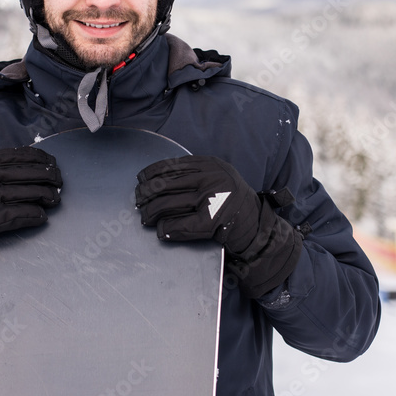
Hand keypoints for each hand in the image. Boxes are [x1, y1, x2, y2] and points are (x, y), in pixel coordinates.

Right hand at [0, 146, 61, 299]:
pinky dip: (34, 215)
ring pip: (27, 192)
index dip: (40, 158)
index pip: (19, 154)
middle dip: (48, 176)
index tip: (52, 162)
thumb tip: (34, 162)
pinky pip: (20, 214)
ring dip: (46, 196)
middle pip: (27, 172)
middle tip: (59, 181)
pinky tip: (42, 216)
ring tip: (55, 198)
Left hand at [135, 155, 301, 297]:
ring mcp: (213, 198)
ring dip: (151, 213)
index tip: (141, 180)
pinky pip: (180, 224)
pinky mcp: (212, 220)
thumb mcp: (217, 178)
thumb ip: (195, 173)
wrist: (257, 227)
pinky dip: (167, 229)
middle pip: (165, 184)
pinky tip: (161, 231)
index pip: (172, 165)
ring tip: (145, 218)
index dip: (151, 172)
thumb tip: (155, 178)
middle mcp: (212, 177)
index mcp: (211, 164)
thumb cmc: (231, 203)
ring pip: (168, 204)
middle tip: (138, 202)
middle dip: (146, 194)